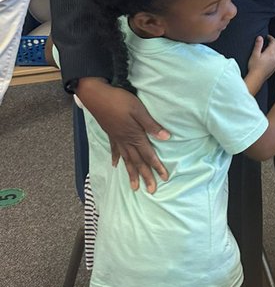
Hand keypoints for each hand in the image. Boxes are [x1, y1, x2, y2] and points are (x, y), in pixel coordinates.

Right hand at [76, 77, 169, 192]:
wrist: (96, 96)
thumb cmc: (119, 100)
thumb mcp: (138, 110)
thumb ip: (151, 125)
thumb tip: (166, 137)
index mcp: (135, 136)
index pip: (149, 155)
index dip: (157, 167)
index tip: (164, 178)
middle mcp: (126, 141)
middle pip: (138, 162)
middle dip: (145, 177)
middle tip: (151, 190)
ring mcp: (117, 139)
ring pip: (126, 161)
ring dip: (131, 174)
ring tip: (134, 187)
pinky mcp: (110, 134)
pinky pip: (115, 151)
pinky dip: (116, 159)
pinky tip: (116, 166)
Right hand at [248, 34, 274, 82]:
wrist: (257, 78)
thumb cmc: (255, 66)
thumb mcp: (255, 54)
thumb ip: (258, 45)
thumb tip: (260, 38)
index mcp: (271, 53)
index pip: (274, 42)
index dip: (271, 38)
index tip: (268, 36)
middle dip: (274, 42)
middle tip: (269, 40)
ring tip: (269, 47)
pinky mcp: (274, 67)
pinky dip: (274, 55)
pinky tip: (270, 57)